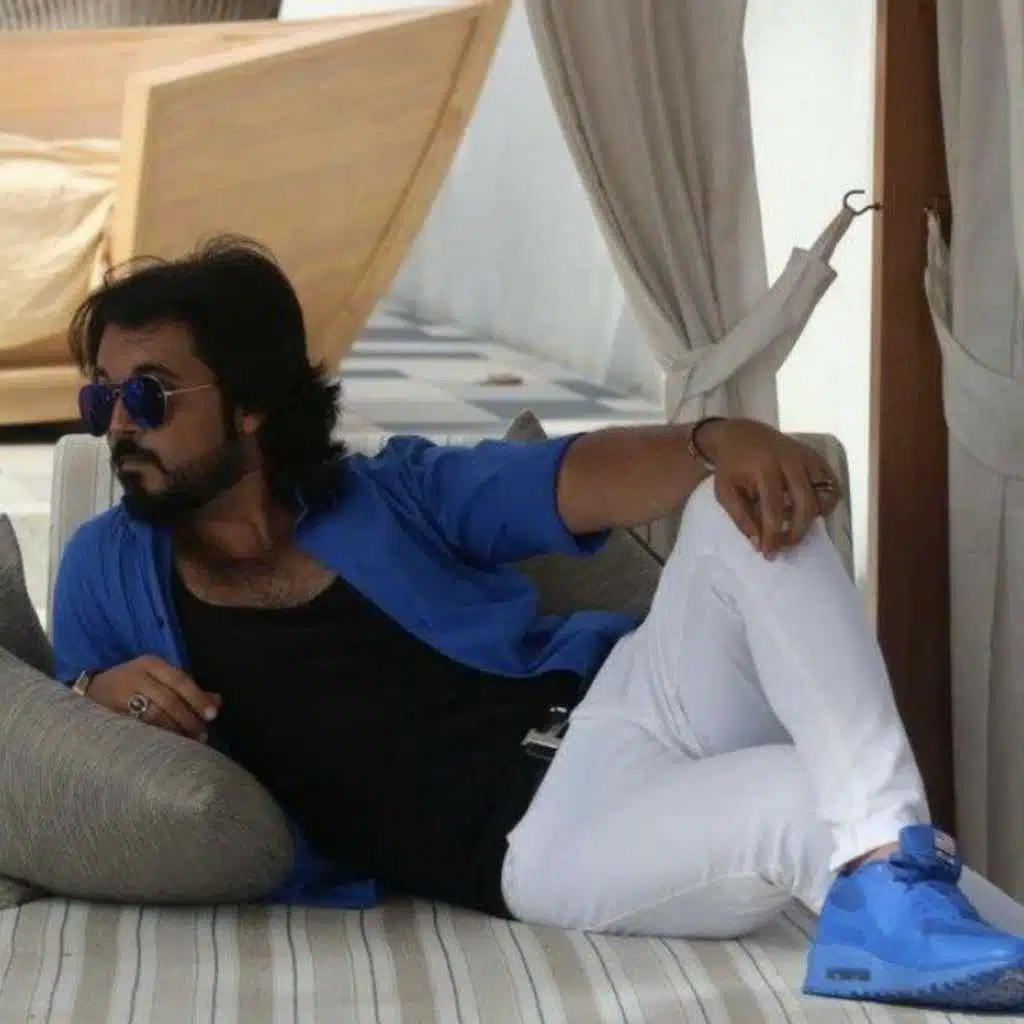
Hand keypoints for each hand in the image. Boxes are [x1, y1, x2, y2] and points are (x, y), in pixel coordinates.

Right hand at [87, 656, 220, 740]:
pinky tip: (164, 746)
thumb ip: (187, 690)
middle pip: (168, 699)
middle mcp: (136, 675)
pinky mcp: (108, 715)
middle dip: (188, 719)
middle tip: (202, 736)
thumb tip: (217, 702)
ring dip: (173, 731)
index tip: (212, 716)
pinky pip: (137, 728)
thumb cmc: (133, 686)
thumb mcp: (158, 679)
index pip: (180, 680)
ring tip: (187, 744)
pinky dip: (154, 737)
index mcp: (151, 664)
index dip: (197, 698)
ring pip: (153, 715)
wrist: (88, 691)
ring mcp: (119, 695)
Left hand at [699, 418, 841, 556]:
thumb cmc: (732, 466)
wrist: (742, 435)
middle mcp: (790, 461)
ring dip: (813, 517)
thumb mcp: (725, 492)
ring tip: (792, 522)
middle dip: (797, 531)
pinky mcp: (817, 458)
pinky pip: (832, 486)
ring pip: (826, 495)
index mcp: (764, 468)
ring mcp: (807, 458)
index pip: (774, 508)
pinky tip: (805, 508)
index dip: (773, 534)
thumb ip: (740, 518)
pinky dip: (824, 503)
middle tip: (785, 545)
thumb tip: (759, 543)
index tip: (769, 553)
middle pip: (805, 504)